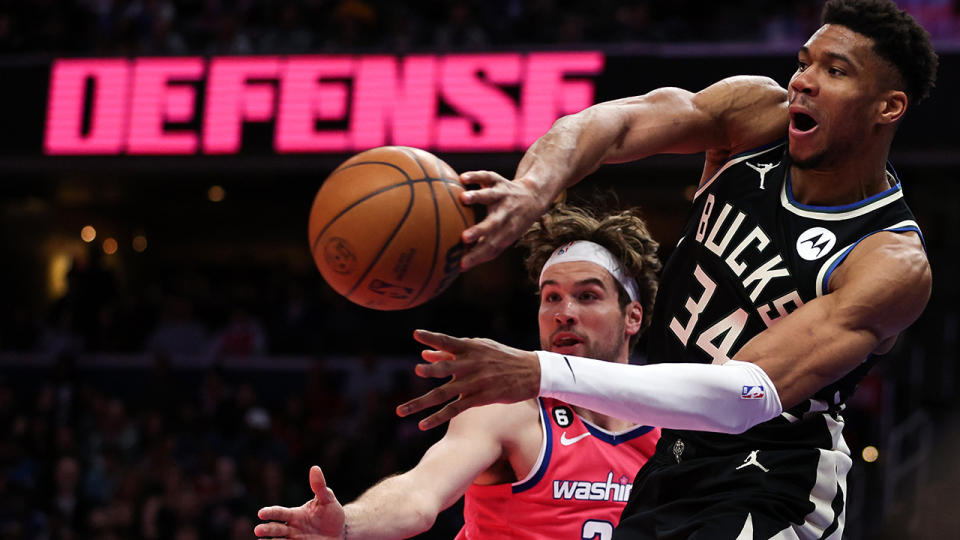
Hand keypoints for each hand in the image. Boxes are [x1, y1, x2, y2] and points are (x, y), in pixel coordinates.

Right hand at [255, 466, 344, 538]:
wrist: (341, 532)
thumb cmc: (331, 514)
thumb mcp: (327, 500)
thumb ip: (320, 487)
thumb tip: (315, 468)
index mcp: (295, 515)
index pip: (279, 512)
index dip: (270, 512)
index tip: (261, 513)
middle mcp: (292, 528)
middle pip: (276, 529)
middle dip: (267, 529)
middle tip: (258, 530)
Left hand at [396, 329, 540, 429]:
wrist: (532, 371)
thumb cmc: (502, 357)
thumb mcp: (480, 349)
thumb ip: (450, 352)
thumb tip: (424, 354)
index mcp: (471, 348)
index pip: (448, 341)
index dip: (432, 337)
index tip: (416, 334)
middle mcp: (471, 364)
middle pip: (446, 368)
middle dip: (431, 370)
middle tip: (416, 370)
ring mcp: (475, 382)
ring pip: (444, 393)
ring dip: (422, 403)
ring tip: (402, 410)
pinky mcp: (480, 398)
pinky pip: (455, 409)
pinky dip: (438, 417)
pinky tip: (422, 425)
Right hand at [458, 171, 550, 269]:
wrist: (535, 196)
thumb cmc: (511, 223)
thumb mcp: (504, 238)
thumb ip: (485, 249)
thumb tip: (462, 267)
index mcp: (507, 232)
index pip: (492, 246)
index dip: (478, 256)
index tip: (461, 264)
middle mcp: (506, 214)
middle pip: (494, 223)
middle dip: (480, 230)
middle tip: (464, 237)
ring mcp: (503, 196)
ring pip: (491, 196)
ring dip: (477, 197)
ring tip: (463, 198)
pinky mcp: (499, 182)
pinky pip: (488, 177)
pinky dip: (476, 176)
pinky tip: (462, 178)